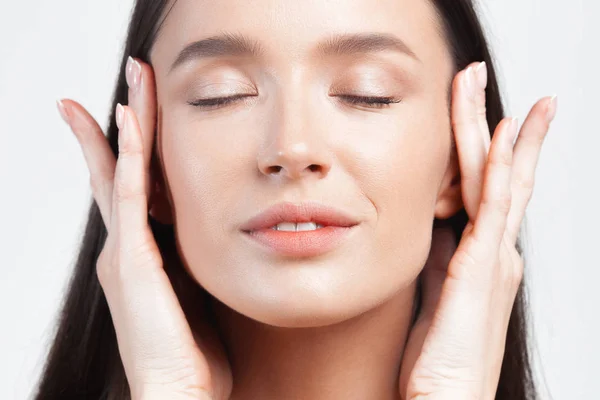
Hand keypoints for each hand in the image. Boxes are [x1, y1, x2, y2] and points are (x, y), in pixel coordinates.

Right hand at [56, 57, 230, 399]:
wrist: (178, 394)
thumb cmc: (192, 351)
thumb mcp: (199, 292)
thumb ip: (199, 261)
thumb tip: (222, 238)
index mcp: (146, 252)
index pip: (138, 187)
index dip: (137, 148)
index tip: (139, 112)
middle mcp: (128, 245)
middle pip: (121, 169)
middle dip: (125, 122)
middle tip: (130, 78)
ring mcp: (125, 251)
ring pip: (122, 172)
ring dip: (128, 124)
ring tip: (131, 81)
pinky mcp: (131, 261)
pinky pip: (128, 198)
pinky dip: (125, 158)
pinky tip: (129, 123)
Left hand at [398, 62, 556, 398]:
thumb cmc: (438, 357)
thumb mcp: (433, 294)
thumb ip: (438, 258)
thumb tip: (433, 227)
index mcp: (480, 256)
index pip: (484, 189)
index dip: (482, 149)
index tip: (475, 116)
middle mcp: (495, 250)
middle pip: (496, 172)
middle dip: (490, 122)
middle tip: (476, 78)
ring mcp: (494, 255)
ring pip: (498, 175)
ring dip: (492, 125)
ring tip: (479, 83)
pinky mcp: (484, 265)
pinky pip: (495, 203)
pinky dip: (502, 164)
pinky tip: (502, 131)